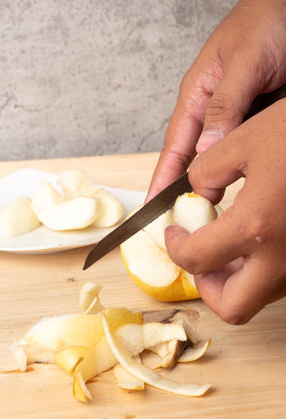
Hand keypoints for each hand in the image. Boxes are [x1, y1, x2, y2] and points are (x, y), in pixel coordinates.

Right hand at [147, 0, 285, 200]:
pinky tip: (236, 185)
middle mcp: (209, 109)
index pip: (174, 146)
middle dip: (182, 189)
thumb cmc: (266, 22)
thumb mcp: (246, 63)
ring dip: (209, 182)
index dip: (162, 178)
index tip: (152, 207)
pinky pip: (238, 148)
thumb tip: (206, 149)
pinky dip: (234, 168)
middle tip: (180, 221)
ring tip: (205, 211)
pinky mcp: (251, 117)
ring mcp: (230, 115)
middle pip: (189, 157)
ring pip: (214, 156)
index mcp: (196, 95)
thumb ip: (225, 106)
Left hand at [164, 99, 285, 323]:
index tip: (173, 233)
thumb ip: (207, 171)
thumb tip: (196, 192)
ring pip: (262, 295)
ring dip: (235, 279)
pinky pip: (283, 278)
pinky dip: (262, 268)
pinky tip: (258, 236)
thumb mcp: (244, 140)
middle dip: (208, 287)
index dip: (175, 248)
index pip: (195, 260)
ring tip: (226, 243)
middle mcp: (284, 258)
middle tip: (199, 257)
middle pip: (233, 307)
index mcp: (256, 227)